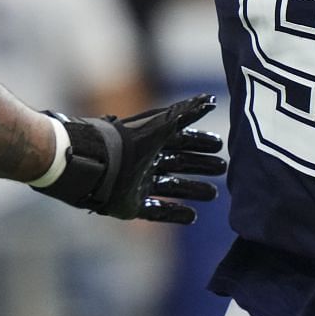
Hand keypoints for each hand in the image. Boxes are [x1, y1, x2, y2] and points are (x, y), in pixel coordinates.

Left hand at [36, 93, 224, 223]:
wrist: (92, 165)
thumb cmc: (126, 142)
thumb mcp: (160, 126)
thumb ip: (185, 113)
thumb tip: (210, 99)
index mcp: (149, 141)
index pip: (180, 141)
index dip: (200, 143)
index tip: (220, 145)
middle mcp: (145, 162)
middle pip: (178, 163)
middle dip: (199, 166)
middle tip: (222, 169)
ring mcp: (137, 184)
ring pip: (170, 187)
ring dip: (191, 190)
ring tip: (213, 194)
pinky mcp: (130, 205)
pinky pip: (156, 211)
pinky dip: (174, 213)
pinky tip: (193, 216)